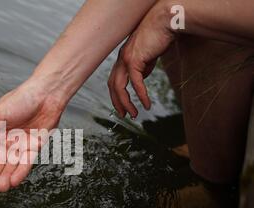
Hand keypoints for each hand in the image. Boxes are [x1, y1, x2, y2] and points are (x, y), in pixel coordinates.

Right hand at [0, 79, 65, 192]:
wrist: (47, 93)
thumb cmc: (21, 99)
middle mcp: (8, 140)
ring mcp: (22, 144)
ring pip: (12, 165)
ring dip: (6, 176)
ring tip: (1, 188)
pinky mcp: (35, 147)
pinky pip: (27, 162)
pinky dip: (21, 171)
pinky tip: (14, 181)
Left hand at [108, 2, 174, 117]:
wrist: (165, 21)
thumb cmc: (160, 36)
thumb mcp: (149, 56)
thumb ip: (143, 68)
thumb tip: (141, 79)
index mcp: (123, 58)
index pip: (114, 80)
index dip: (116, 95)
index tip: (122, 107)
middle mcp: (121, 59)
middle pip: (112, 86)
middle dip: (117, 102)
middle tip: (124, 115)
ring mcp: (126, 59)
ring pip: (120, 87)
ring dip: (126, 102)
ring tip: (134, 114)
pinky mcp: (135, 59)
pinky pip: (136, 83)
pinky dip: (140, 95)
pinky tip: (146, 104)